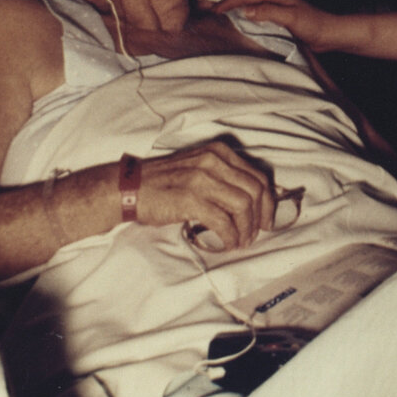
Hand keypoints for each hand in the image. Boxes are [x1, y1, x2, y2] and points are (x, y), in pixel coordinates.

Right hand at [136, 141, 275, 250]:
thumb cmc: (163, 182)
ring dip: (246, 229)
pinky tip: (227, 244)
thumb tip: (251, 202)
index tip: (267, 220)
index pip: (257, 176)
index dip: (268, 201)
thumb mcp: (198, 169)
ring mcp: (202, 178)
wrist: (128, 187)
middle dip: (261, 217)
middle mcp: (213, 161)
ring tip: (240, 241)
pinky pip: (223, 221)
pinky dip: (230, 236)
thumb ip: (223, 178)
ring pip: (243, 206)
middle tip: (255, 235)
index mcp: (219, 152)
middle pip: (255, 190)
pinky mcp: (190, 198)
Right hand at [216, 0, 337, 51]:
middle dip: (228, 0)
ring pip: (250, 1)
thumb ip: (269, 12)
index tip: (215, 10)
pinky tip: (239, 19)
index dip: (230, 1)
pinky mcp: (279, 13)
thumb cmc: (313, 25)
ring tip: (220, 12)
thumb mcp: (291, 18)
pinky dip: (244, 12)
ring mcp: (277, 4)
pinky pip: (256, 9)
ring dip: (235, 5)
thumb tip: (245, 10)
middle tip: (211, 9)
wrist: (330, 33)